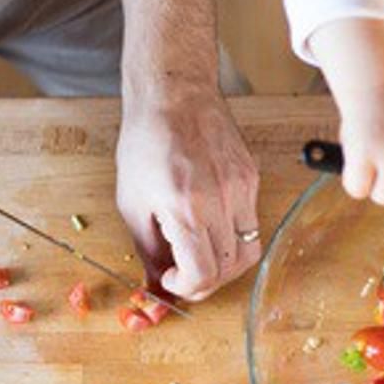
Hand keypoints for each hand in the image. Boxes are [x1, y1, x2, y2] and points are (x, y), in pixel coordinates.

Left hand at [114, 86, 260, 300]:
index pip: (203, 274)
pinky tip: (211, 225)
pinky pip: (251, 223)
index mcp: (186, 208)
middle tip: (185, 275)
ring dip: (225, 265)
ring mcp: (242, 188)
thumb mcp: (132, 202)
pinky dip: (232, 236)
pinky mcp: (251, 178)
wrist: (174, 95)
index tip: (172, 280)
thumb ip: (148, 250)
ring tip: (202, 255)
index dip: (187, 288)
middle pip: (228, 269)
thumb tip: (156, 286)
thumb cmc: (146, 142)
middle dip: (205, 282)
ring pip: (248, 251)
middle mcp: (220, 201)